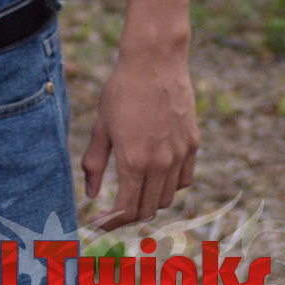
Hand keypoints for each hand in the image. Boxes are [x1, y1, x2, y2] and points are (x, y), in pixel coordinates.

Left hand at [81, 50, 198, 229]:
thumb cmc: (122, 89)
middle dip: (128, 216)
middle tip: (112, 210)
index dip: (110, 222)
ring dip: (149, 202)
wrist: (155, 61)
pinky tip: (156, 176)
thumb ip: (95, 162)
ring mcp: (180, 155)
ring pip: (167, 198)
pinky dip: (170, 186)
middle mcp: (160, 164)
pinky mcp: (193, 144)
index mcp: (134, 161)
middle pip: (148, 210)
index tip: (98, 223)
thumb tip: (91, 194)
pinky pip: (184, 179)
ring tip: (133, 193)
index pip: (126, 210)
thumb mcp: (102, 125)